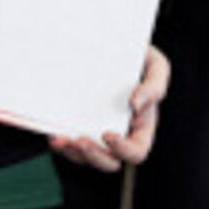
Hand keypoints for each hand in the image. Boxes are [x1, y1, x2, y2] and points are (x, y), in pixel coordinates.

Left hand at [50, 46, 169, 172]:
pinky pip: (69, 144)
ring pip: (85, 157)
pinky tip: (52, 135)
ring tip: (60, 140)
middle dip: (94, 157)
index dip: (123, 150)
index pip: (136, 152)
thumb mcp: (156, 65)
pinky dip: (60, 144)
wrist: (113, 45)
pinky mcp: (77, 124)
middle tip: (80, 141)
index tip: (107, 133)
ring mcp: (97, 132)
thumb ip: (154, 86)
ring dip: (72, 154)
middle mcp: (120, 134)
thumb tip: (135, 106)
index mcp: (142, 127)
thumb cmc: (139, 58)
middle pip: (109, 162)